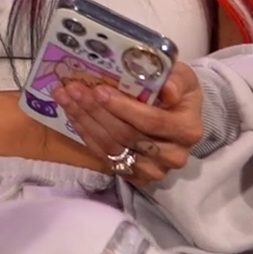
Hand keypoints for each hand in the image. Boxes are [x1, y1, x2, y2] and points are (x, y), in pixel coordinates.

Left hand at [54, 60, 203, 186]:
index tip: (99, 90)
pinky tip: (72, 114)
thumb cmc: (175, 91)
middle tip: (73, 89)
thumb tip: (168, 90)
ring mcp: (154, 169)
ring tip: (66, 97)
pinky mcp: (136, 176)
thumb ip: (176, 80)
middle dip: (96, 110)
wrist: (176, 115)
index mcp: (187, 129)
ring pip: (112, 147)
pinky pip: (105, 157)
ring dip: (85, 120)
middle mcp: (173, 155)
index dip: (123, 107)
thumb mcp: (182, 77)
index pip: (151, 121)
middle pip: (126, 135)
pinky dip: (86, 134)